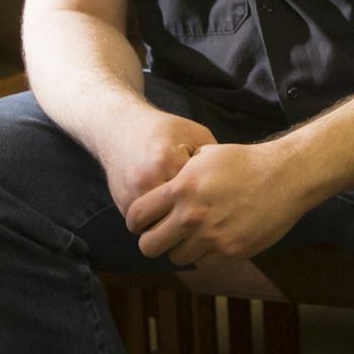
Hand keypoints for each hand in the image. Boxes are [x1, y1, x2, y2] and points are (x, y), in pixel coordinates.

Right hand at [97, 111, 216, 219]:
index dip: (214, 198)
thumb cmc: (163, 130)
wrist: (118, 127)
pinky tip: (173, 211)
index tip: (224, 198)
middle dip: (196, 219)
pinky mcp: (121, 205)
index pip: (197, 194)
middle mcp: (145, 182)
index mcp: (166, 162)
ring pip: (161, 225)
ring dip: (176, 224)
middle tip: (210, 215)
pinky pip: (147, 224)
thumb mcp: (194, 135)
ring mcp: (130, 196)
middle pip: (178, 217)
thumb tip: (234, 188)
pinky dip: (161, 221)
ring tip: (193, 215)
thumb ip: (213, 160)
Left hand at [126, 140, 304, 265]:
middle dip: (152, 241)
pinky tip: (214, 238)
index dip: (136, 221)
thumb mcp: (205, 156)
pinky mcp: (230, 252)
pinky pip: (202, 263)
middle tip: (162, 235)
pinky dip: (204, 254)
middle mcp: (191, 216)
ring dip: (180, 248)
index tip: (143, 222)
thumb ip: (180, 175)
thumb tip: (160, 187)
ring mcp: (211, 237)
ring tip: (193, 234)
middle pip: (149, 246)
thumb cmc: (244, 162)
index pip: (137, 216)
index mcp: (181, 189)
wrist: (284, 176)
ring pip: (176, 257)